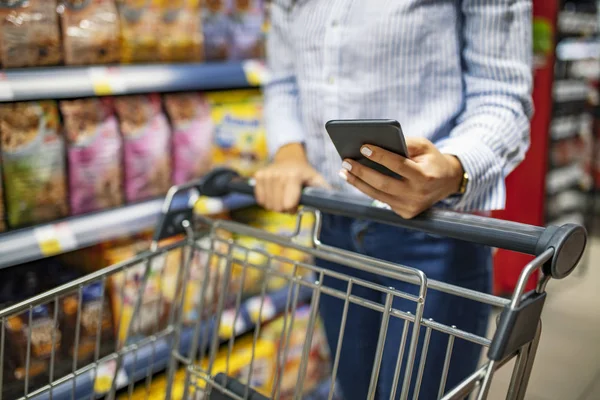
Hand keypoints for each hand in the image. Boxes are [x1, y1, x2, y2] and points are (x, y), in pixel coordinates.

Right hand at [255, 143, 328, 212]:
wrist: (289, 159)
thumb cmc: (304, 173)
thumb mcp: (316, 179)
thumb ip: (325, 191)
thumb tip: (335, 202)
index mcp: (293, 176)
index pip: (288, 204)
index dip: (293, 209)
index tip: (297, 205)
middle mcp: (278, 174)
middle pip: (278, 207)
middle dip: (284, 209)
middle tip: (290, 200)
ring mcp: (266, 175)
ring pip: (268, 205)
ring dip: (275, 205)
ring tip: (282, 196)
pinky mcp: (258, 176)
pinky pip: (260, 199)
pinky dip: (267, 200)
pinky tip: (274, 193)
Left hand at [340, 137, 463, 218]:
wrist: (447, 182)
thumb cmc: (431, 159)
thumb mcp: (424, 146)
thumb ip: (404, 143)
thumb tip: (375, 143)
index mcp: (425, 176)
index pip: (399, 165)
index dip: (380, 156)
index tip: (363, 147)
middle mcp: (418, 195)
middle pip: (383, 183)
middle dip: (362, 172)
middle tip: (345, 161)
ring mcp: (411, 207)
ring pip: (378, 195)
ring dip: (358, 182)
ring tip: (344, 171)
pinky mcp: (405, 213)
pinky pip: (381, 200)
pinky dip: (367, 189)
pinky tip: (355, 179)